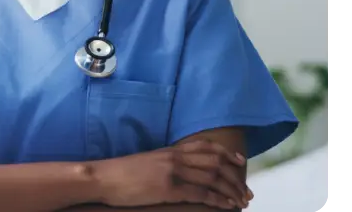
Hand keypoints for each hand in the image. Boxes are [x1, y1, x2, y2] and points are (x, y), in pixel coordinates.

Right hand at [93, 139, 252, 209]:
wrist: (105, 177)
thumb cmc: (124, 173)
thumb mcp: (149, 163)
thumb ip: (167, 163)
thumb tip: (183, 170)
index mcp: (170, 150)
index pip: (205, 147)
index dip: (225, 154)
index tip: (239, 162)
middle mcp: (174, 158)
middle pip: (213, 162)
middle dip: (234, 177)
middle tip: (246, 190)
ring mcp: (172, 172)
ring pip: (211, 178)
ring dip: (230, 190)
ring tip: (242, 201)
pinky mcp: (168, 189)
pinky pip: (200, 193)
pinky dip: (217, 200)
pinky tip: (227, 206)